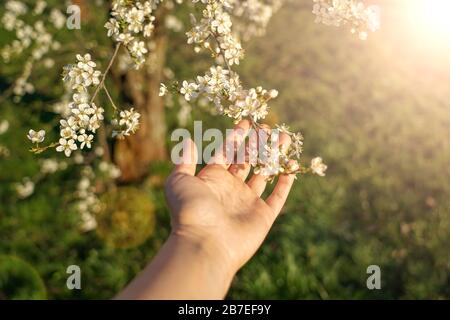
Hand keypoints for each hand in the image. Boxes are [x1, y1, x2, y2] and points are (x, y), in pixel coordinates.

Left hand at [165, 119, 294, 275]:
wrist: (204, 244)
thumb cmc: (190, 210)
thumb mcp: (179, 180)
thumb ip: (184, 160)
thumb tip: (188, 140)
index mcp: (212, 179)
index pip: (227, 153)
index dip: (236, 137)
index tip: (246, 121)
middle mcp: (231, 189)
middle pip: (247, 161)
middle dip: (257, 144)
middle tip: (268, 128)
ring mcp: (247, 202)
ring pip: (264, 174)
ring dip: (274, 157)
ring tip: (284, 139)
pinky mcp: (263, 216)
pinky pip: (277, 196)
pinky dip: (285, 182)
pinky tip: (292, 166)